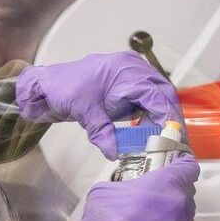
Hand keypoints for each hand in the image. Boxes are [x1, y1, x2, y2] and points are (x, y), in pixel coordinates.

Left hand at [15, 52, 181, 158]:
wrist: (46, 86)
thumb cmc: (62, 87)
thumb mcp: (83, 110)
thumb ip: (101, 131)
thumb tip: (115, 151)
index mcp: (125, 69)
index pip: (156, 92)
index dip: (167, 115)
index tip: (172, 136)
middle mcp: (132, 70)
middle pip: (162, 93)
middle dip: (169, 118)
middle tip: (173, 141)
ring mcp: (130, 79)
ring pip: (156, 99)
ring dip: (161, 119)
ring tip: (163, 141)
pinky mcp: (125, 91)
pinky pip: (145, 103)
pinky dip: (149, 118)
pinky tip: (149, 134)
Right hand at [66, 155, 198, 220]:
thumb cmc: (105, 219)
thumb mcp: (107, 189)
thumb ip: (127, 185)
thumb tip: (129, 191)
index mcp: (167, 183)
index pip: (188, 167)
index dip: (182, 166)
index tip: (175, 167)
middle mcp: (181, 203)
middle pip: (186, 193)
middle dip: (173, 193)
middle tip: (154, 198)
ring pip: (185, 216)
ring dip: (172, 216)